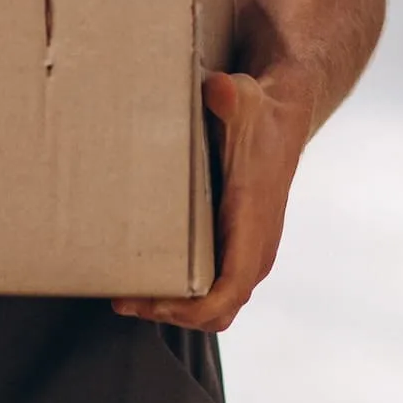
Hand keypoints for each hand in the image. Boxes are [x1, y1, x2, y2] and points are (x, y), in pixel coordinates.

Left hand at [112, 69, 307, 333]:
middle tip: (122, 300)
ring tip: (127, 295)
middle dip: (170, 314)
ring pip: (215, 305)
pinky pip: (214, 287)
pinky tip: (148, 276)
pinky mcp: (237, 244)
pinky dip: (183, 293)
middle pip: (217, 311)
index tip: (149, 303)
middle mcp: (255, 249)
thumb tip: (221, 88)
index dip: (189, 309)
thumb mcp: (244, 99)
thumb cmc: (258, 111)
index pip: (229, 292)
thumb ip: (231, 96)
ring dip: (174, 308)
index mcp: (253, 225)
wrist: (280, 114)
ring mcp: (247, 250)